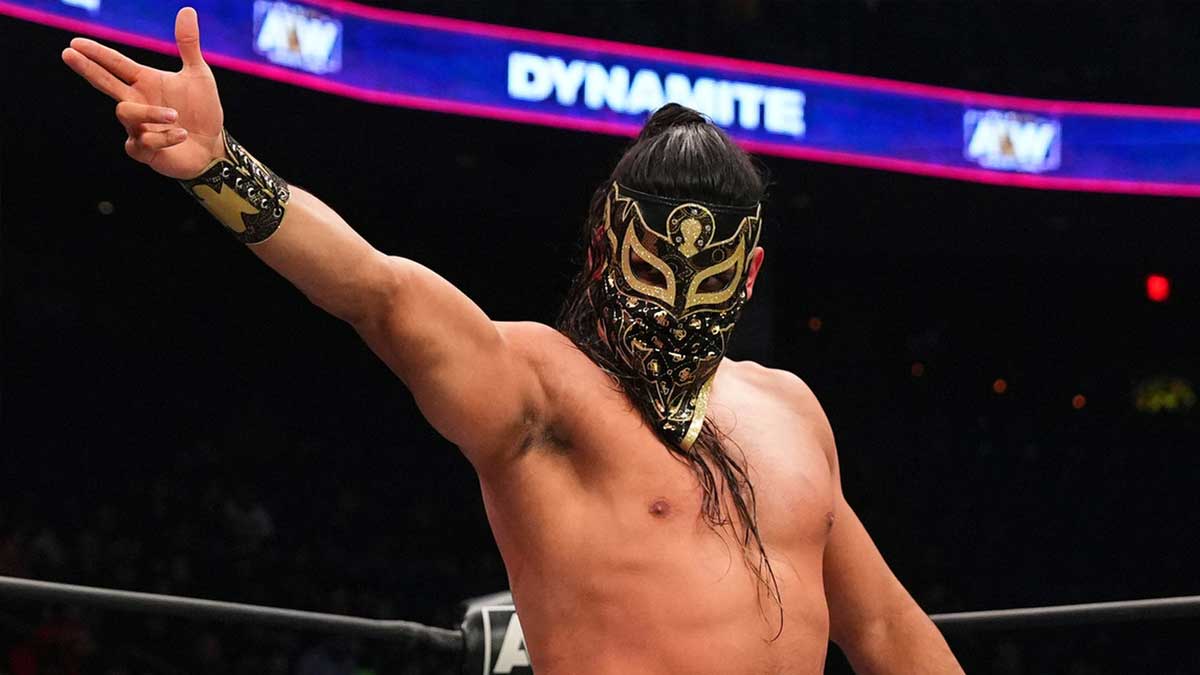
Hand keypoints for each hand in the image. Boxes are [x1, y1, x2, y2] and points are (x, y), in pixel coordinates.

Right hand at [61, 7, 224, 178]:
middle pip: (105, 84)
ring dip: (151, 113)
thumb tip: (187, 10)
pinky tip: (181, 134)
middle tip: (68, 54)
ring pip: (126, 113)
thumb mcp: (199, 74)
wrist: (213, 147)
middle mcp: (136, 102)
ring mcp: (137, 127)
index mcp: (145, 82)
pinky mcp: (144, 150)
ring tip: (175, 115)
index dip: (97, 53)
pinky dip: (164, 137)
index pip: (116, 64)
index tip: (75, 43)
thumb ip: (188, 45)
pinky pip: (143, 142)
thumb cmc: (202, 111)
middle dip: (88, 69)